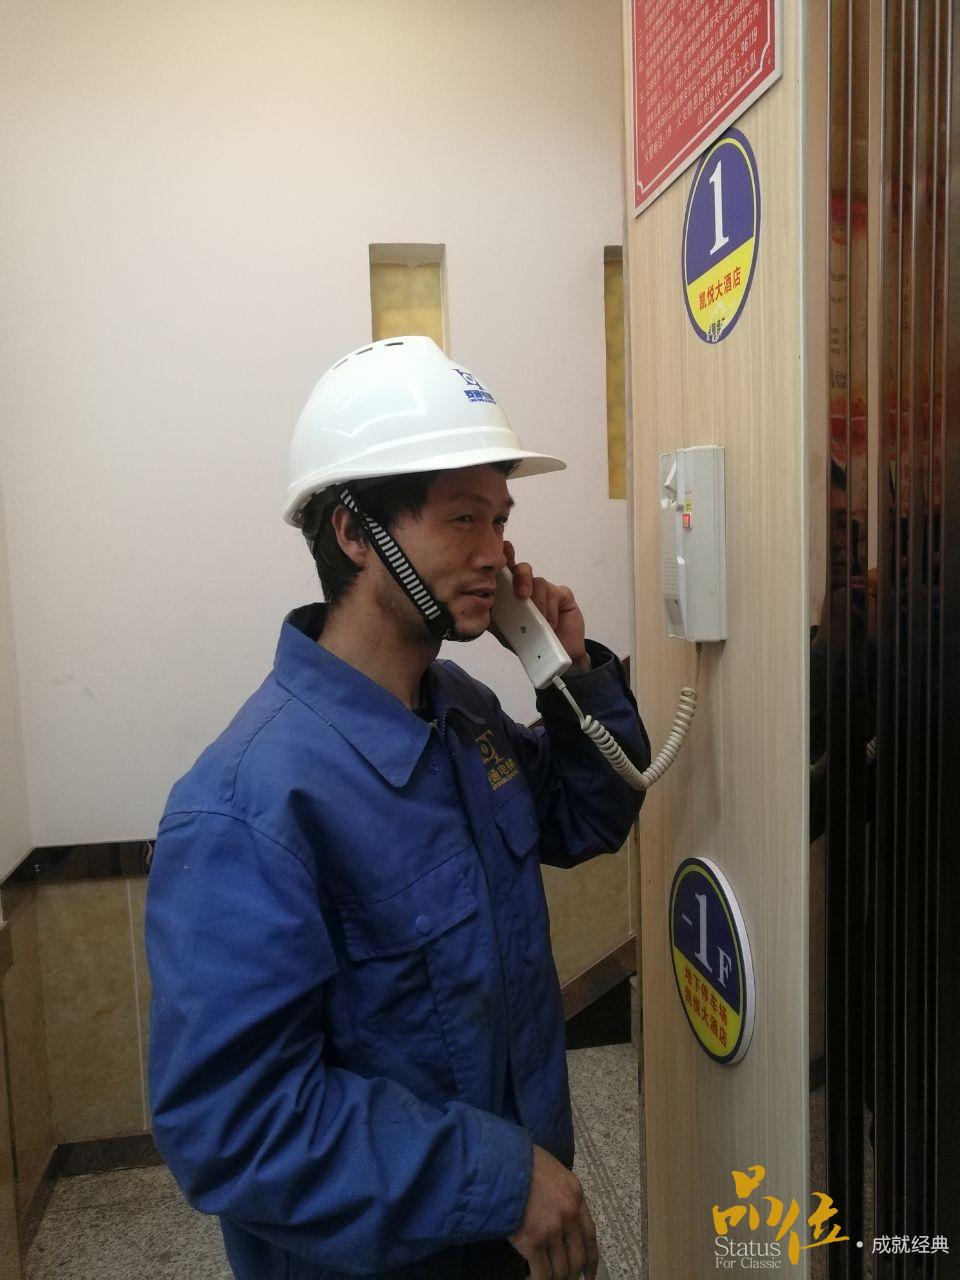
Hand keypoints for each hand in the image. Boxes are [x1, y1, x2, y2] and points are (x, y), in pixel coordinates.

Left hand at [501, 542, 588, 670]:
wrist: (554, 660)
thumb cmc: (527, 643)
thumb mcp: (505, 632)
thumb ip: (493, 618)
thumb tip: (479, 606)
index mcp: (509, 593)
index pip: (504, 570)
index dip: (504, 557)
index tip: (504, 549)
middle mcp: (526, 587)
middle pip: (522, 569)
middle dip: (521, 578)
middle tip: (522, 596)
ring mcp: (545, 590)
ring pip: (539, 583)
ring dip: (538, 606)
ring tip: (540, 626)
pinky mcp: (562, 595)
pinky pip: (555, 594)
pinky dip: (551, 611)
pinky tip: (550, 625)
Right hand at [508, 1144, 599, 1279]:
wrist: (500, 1164)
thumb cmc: (522, 1163)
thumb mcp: (553, 1171)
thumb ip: (563, 1195)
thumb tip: (564, 1221)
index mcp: (576, 1196)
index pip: (590, 1236)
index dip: (591, 1261)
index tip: (589, 1275)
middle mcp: (569, 1215)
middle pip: (577, 1257)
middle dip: (571, 1274)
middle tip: (563, 1278)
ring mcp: (552, 1229)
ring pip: (561, 1269)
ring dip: (554, 1278)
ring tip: (545, 1277)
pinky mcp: (533, 1241)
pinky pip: (542, 1273)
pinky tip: (529, 1278)